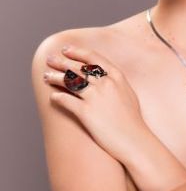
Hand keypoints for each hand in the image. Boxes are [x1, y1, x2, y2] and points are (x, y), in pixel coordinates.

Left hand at [43, 44, 147, 163]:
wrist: (133, 139)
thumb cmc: (132, 120)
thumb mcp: (128, 93)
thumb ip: (116, 82)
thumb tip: (105, 75)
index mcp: (116, 76)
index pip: (92, 58)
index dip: (77, 52)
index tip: (66, 50)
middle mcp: (105, 83)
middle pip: (78, 67)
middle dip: (62, 62)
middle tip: (51, 59)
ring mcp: (95, 97)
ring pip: (70, 81)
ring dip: (55, 77)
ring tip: (47, 76)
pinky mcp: (86, 112)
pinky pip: (66, 100)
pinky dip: (57, 97)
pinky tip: (53, 97)